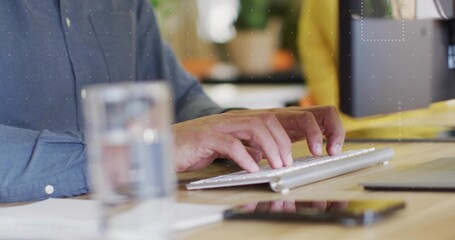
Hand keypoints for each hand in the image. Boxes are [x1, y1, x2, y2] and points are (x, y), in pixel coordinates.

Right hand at [172, 106, 344, 172]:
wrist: (166, 145)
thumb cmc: (196, 147)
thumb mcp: (230, 148)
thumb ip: (249, 148)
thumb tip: (266, 157)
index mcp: (244, 121)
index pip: (281, 117)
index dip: (306, 127)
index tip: (320, 148)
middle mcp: (236, 118)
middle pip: (272, 119)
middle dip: (288, 142)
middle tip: (291, 164)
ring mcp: (221, 125)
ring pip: (256, 126)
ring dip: (272, 148)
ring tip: (277, 166)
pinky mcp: (206, 136)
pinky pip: (231, 143)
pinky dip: (244, 157)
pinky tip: (251, 169)